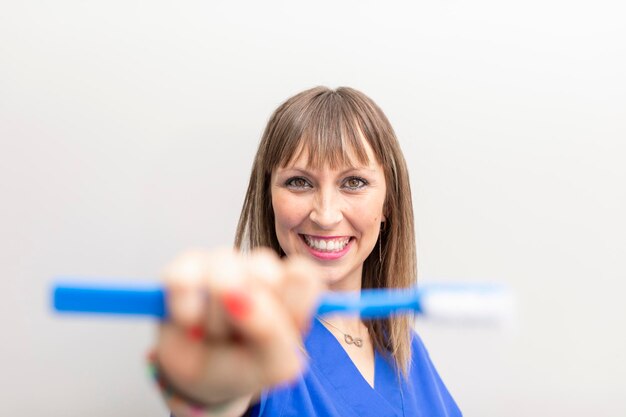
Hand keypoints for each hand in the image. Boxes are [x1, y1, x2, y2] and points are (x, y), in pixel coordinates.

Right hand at [154, 247, 322, 411]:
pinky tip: (188, 320)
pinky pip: (185, 274)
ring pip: (223, 269)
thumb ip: (270, 331)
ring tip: (214, 334)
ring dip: (215, 317)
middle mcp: (261, 268)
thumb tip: (237, 294)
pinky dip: (185, 303)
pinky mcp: (189, 265)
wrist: (201, 378)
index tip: (278, 335)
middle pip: (263, 270)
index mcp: (292, 287)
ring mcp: (224, 263)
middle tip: (244, 338)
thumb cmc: (246, 366)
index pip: (300, 274)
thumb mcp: (274, 366)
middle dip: (249, 316)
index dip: (288, 305)